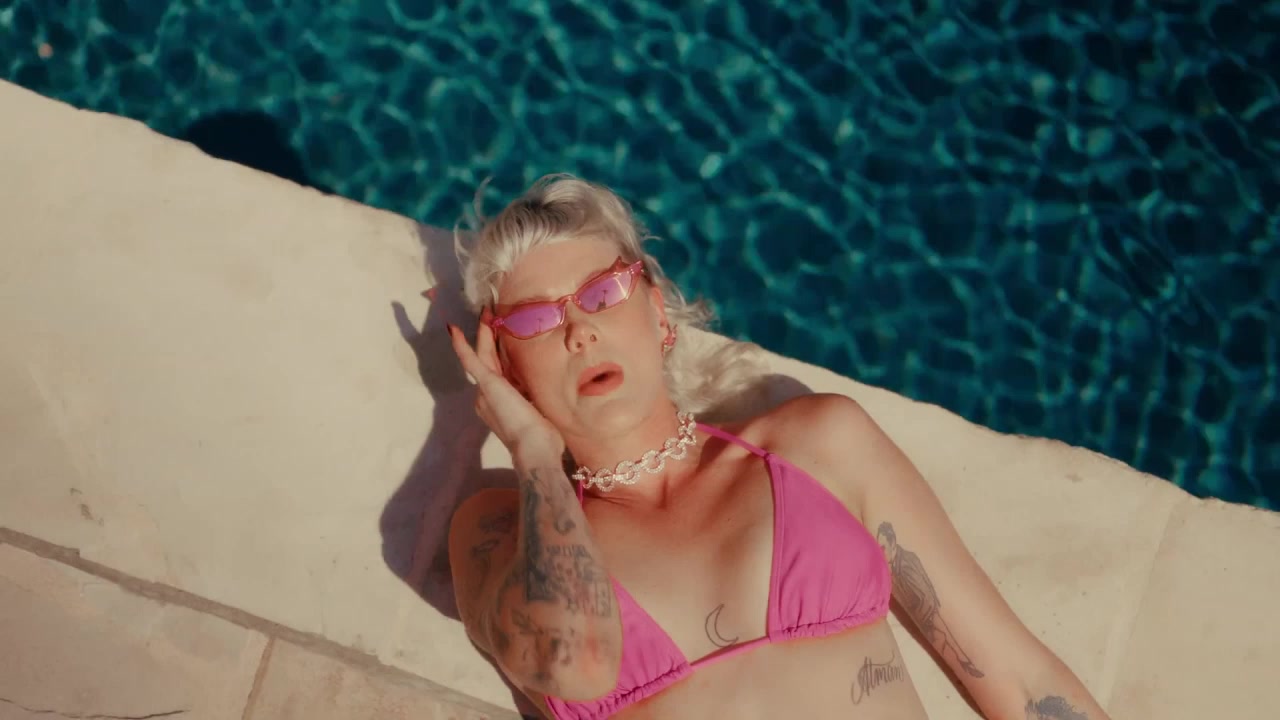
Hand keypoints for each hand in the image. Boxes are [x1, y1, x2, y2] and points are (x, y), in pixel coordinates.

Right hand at [448, 309, 564, 458]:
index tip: (506, 338)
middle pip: (489, 361)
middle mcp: (488, 397)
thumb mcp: (540, 412)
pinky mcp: (487, 385)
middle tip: (491, 317)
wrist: (535, 449)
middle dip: (490, 339)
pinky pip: (471, 361)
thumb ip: (535, 397)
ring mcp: (485, 391)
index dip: (502, 353)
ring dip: (483, 335)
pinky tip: (453, 330)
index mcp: (500, 404)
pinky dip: (462, 346)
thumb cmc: (543, 437)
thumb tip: (541, 386)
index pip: (501, 373)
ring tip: (485, 314)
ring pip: (483, 356)